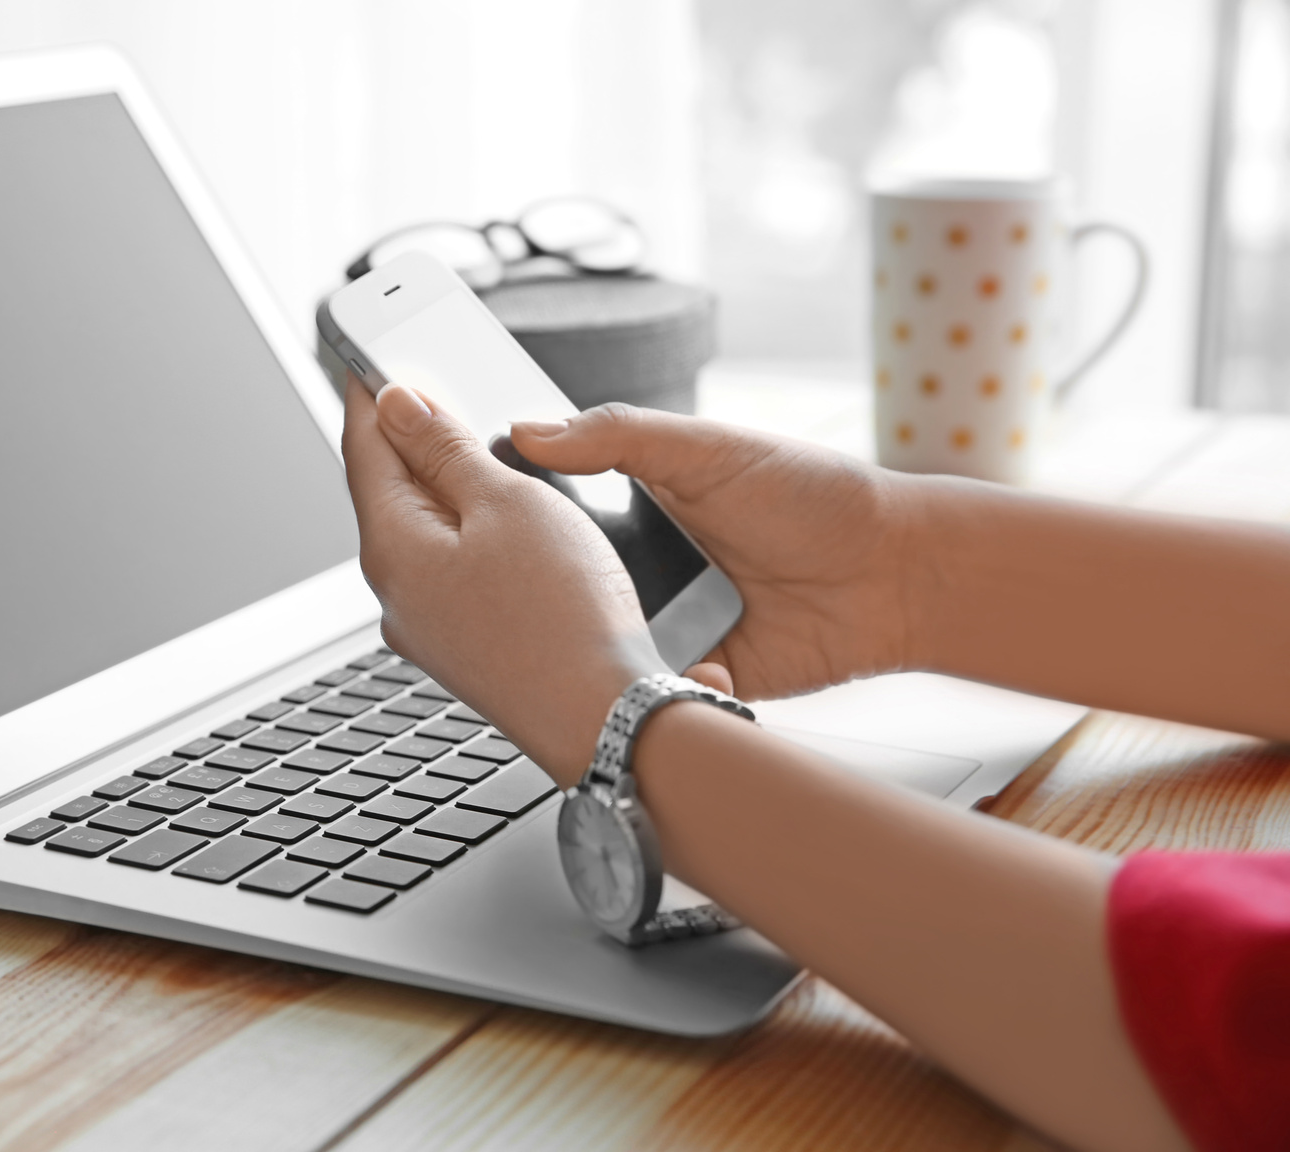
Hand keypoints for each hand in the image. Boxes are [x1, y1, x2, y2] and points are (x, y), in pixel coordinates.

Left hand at [342, 380, 667, 784]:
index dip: (371, 391)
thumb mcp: (507, 503)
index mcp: (393, 550)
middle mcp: (399, 594)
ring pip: (426, 532)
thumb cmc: (564, 618)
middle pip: (390, 490)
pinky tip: (507, 520)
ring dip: (447, 484)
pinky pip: (454, 570)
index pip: (363, 448)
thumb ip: (446, 449)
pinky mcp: (467, 649)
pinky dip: (470, 531)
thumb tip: (398, 405)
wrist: (607, 723)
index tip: (373, 352)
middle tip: (433, 383)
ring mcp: (431, 628)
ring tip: (480, 443)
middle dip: (411, 436)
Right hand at [511, 404, 917, 700]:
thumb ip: (618, 435)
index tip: (494, 526)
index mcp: (635, 509)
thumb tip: (530, 431)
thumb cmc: (814, 500)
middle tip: (556, 591)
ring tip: (623, 631)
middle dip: (557, 597)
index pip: (554, 519)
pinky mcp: (694, 676)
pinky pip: (653, 689)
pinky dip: (663, 683)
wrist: (893, 576)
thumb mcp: (708, 449)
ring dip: (606, 646)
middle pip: (565, 591)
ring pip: (601, 647)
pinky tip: (698, 662)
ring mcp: (667, 627)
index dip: (523, 526)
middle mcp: (642, 571)